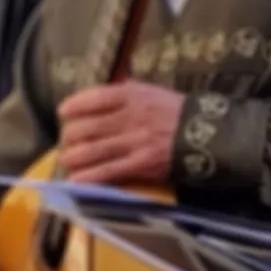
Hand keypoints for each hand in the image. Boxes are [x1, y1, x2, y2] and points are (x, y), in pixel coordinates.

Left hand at [56, 82, 185, 186]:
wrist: (206, 133)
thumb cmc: (175, 112)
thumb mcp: (151, 92)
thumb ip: (125, 91)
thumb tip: (101, 92)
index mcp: (132, 95)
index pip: (94, 98)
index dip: (74, 105)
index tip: (64, 111)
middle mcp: (130, 117)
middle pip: (88, 126)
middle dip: (70, 134)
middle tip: (67, 139)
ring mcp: (135, 142)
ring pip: (93, 150)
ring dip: (74, 156)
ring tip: (67, 159)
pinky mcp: (140, 164)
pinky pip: (108, 171)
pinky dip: (89, 176)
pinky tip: (76, 180)